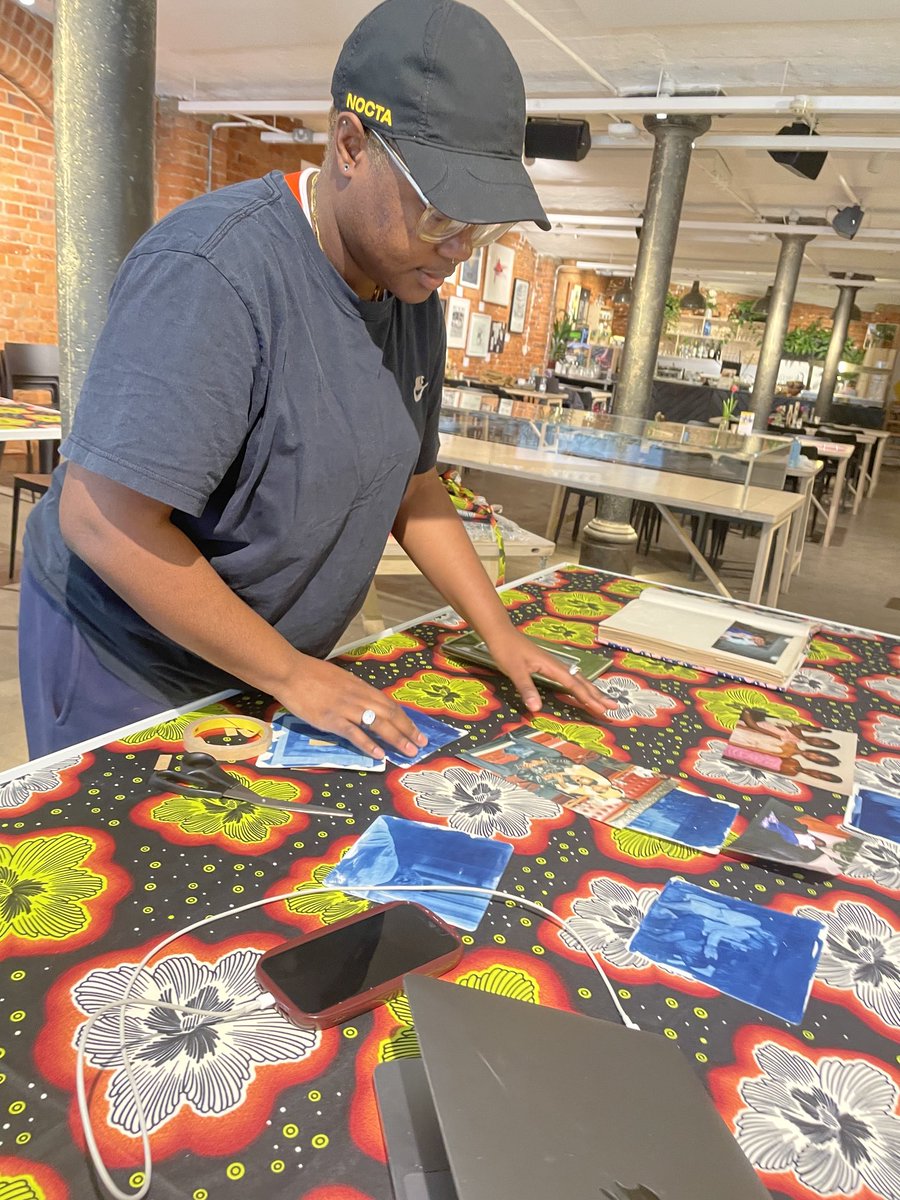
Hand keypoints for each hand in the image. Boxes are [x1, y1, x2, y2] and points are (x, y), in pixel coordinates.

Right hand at [275, 653, 427, 759]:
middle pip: (389, 714)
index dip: (405, 718)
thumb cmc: (312, 674)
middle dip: (408, 730)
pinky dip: (368, 744)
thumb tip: (366, 704)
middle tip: (421, 745)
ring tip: (408, 751)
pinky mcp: (331, 719)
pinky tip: (380, 754)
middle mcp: (359, 697)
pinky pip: (354, 733)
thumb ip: (355, 692)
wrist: (290, 672)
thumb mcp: (341, 679)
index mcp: (361, 687)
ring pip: (378, 724)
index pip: (389, 704)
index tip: (416, 730)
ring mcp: (346, 708)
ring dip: (396, 739)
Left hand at [482, 628, 614, 720]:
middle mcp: (556, 665)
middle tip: (613, 708)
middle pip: (582, 682)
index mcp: (552, 666)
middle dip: (598, 695)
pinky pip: (570, 677)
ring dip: (591, 691)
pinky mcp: (547, 664)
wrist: (500, 633)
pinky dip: (580, 686)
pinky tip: (581, 689)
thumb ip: (527, 688)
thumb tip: (537, 708)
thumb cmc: (507, 649)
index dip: (589, 699)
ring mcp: (553, 664)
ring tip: (604, 700)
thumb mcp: (515, 670)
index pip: (574, 685)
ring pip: (578, 679)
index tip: (602, 709)